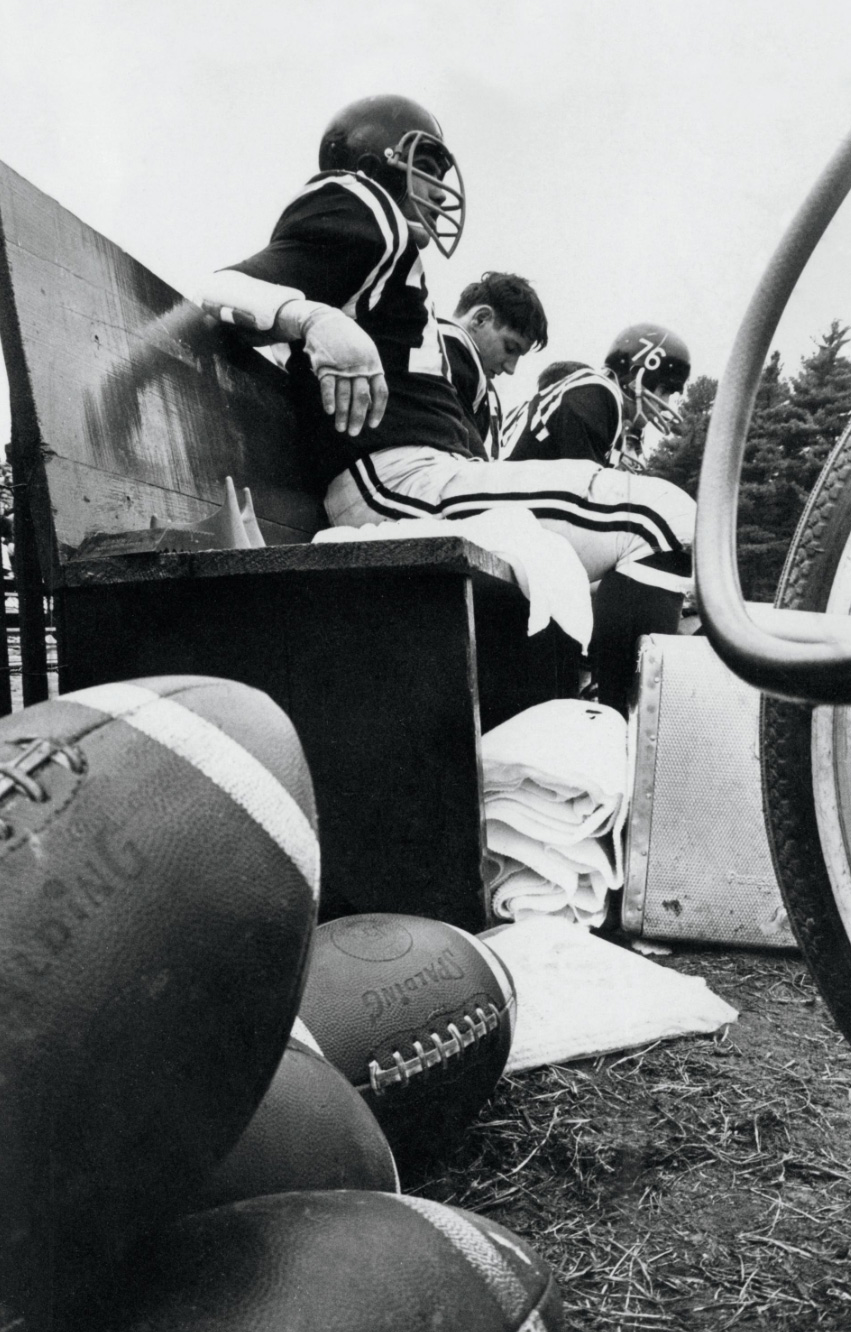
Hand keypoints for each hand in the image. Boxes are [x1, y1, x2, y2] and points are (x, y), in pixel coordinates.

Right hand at [298, 306, 388, 435]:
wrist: (326, 321)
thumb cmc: (349, 342)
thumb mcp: (366, 353)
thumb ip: (370, 375)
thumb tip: (370, 404)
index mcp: (373, 364)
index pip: (380, 392)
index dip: (377, 411)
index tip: (372, 425)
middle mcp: (360, 366)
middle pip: (362, 397)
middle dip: (358, 417)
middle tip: (354, 433)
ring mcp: (342, 366)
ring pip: (344, 395)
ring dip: (343, 414)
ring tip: (341, 428)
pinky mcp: (325, 365)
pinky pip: (328, 386)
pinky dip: (329, 400)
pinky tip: (329, 412)